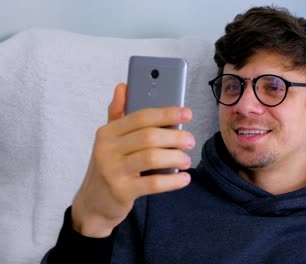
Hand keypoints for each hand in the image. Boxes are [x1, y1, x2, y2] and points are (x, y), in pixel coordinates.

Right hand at [71, 83, 193, 237]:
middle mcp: (107, 149)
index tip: (187, 113)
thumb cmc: (109, 167)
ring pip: (152, 157)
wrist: (92, 204)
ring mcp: (112, 171)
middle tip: (190, 141)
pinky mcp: (121, 191)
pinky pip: (153, 183)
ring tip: (187, 160)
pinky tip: (184, 178)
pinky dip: (173, 180)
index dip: (166, 113)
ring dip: (176, 158)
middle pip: (149, 136)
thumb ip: (117, 114)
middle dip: (175, 137)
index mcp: (107, 132)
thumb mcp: (109, 141)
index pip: (141, 116)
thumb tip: (123, 86)